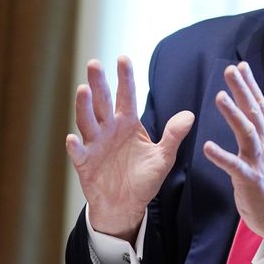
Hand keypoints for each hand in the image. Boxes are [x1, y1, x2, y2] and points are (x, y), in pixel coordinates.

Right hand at [65, 56, 193, 240]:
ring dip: (84, 106)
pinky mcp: (84, 163)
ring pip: (88, 121)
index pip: (127, 96)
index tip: (122, 58)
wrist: (126, 206)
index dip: (125, 78)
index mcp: (128, 124)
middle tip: (94, 63)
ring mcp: (95, 144)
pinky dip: (75, 145)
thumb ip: (174, 136)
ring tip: (83, 89)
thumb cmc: (144, 179)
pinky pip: (78, 152)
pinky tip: (73, 138)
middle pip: (103, 102)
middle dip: (99, 83)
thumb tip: (190, 114)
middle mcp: (109, 129)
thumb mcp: (163, 157)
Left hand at [203, 62, 263, 249]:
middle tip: (230, 70)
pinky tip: (207, 147)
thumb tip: (251, 107)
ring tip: (219, 97)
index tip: (240, 65)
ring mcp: (260, 161)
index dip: (250, 84)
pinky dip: (222, 156)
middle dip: (242, 90)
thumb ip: (259, 128)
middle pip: (254, 112)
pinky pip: (235, 166)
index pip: (260, 105)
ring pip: (247, 133)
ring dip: (233, 114)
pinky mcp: (251, 180)